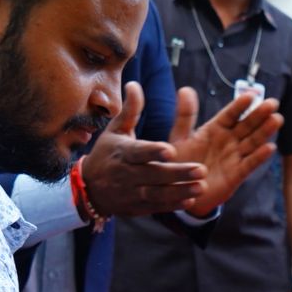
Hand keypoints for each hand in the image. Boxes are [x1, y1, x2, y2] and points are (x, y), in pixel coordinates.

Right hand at [77, 83, 206, 215]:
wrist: (89, 188)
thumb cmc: (107, 153)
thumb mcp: (115, 131)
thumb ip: (130, 111)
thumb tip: (134, 84)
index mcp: (122, 152)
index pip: (139, 152)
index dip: (153, 151)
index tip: (171, 149)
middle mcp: (126, 174)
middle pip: (153, 174)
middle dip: (177, 173)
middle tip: (202, 169)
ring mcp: (131, 192)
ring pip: (156, 194)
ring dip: (179, 191)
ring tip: (201, 187)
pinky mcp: (136, 207)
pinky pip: (155, 207)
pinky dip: (172, 206)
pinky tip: (190, 201)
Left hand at [167, 87, 284, 215]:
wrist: (181, 191)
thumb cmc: (181, 162)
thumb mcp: (180, 138)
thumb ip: (185, 115)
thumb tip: (185, 89)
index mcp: (215, 129)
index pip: (230, 114)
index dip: (240, 105)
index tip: (251, 95)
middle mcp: (228, 141)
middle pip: (247, 125)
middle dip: (259, 114)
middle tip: (272, 103)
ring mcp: (234, 157)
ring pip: (253, 142)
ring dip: (265, 131)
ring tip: (276, 120)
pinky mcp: (237, 174)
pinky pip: (249, 164)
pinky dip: (259, 157)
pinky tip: (269, 148)